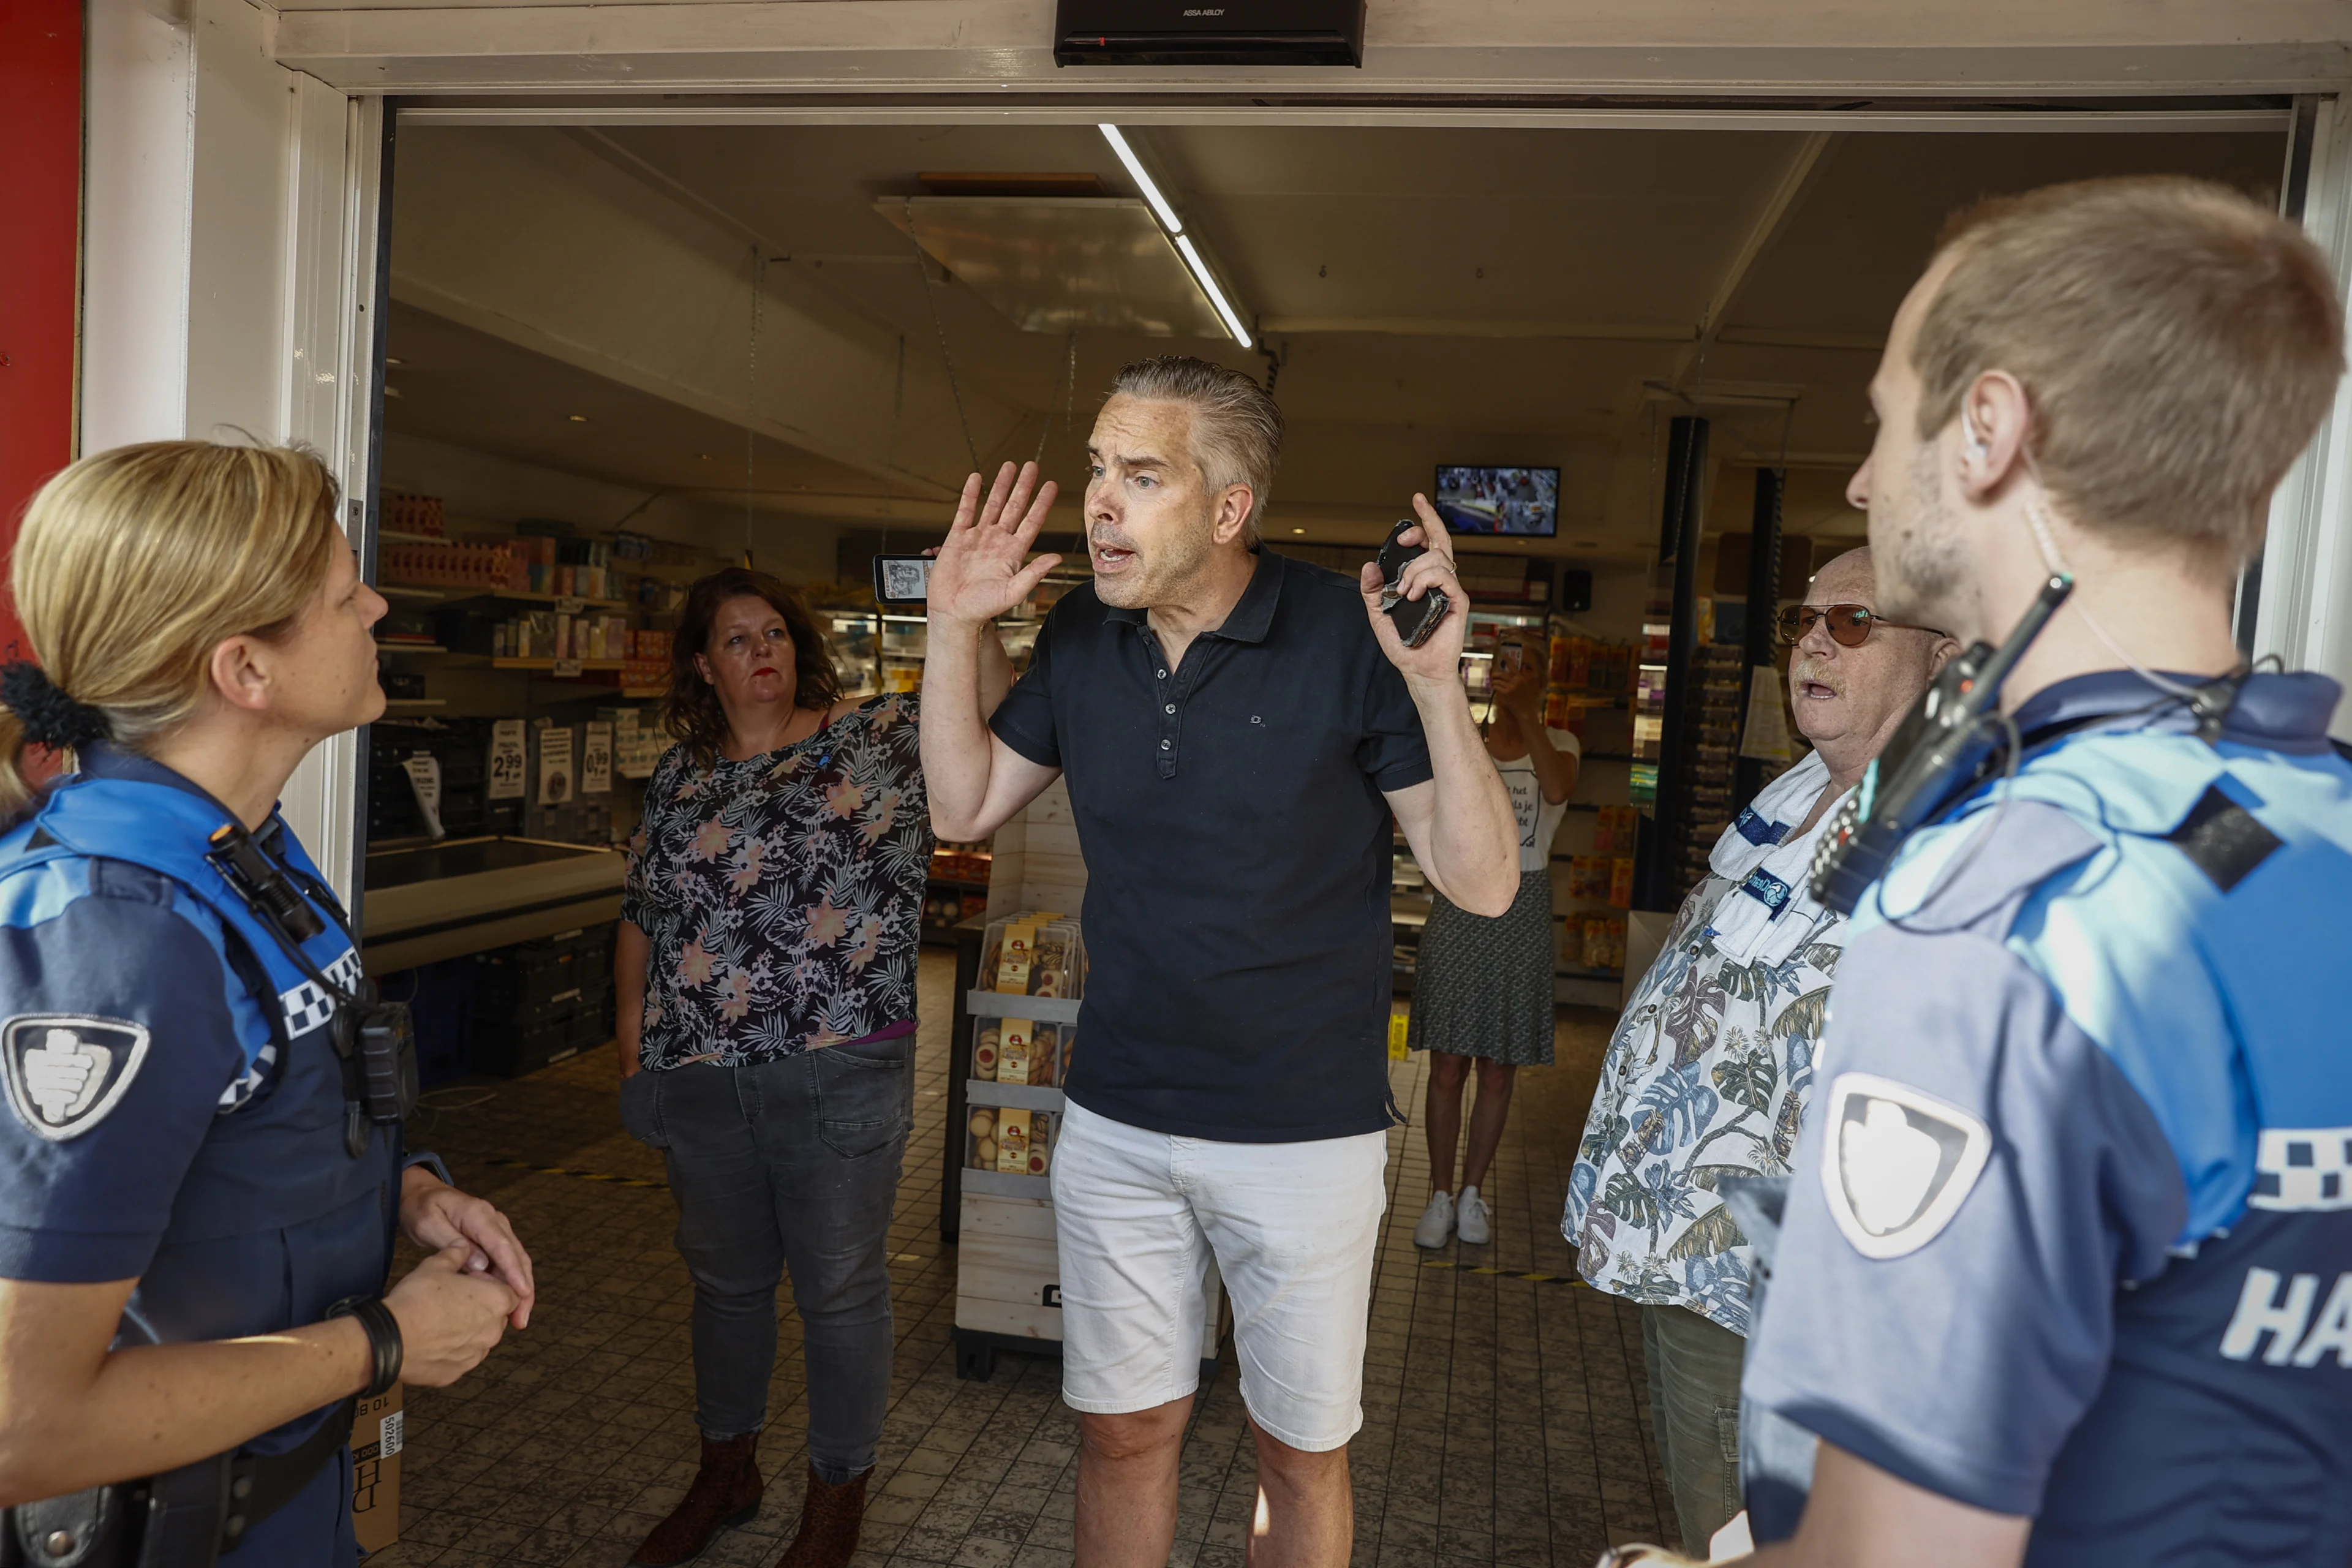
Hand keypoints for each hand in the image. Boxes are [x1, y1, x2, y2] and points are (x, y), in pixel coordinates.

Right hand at [382, 1243, 519, 1388]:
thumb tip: (463, 1247)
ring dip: (468, 1329)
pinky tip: (433, 1339)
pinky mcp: (457, 1372)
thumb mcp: (437, 1264)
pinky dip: (452, 1349)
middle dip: (481, 1307)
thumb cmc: (417, 1299)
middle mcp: (493, 1330)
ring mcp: (476, 1355)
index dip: (491, 1283)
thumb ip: (457, 1253)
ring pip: (479, 1338)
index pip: (511, 1291)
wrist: (390, 1338)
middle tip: (454, 1299)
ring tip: (440, 1319)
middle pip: (496, 1315)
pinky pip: (461, 1358)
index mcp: (497, 1301)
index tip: (471, 1280)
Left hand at [399, 1167, 535, 1328]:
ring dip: (520, 1290)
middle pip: (517, 1256)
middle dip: (524, 1288)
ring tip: (518, 1319)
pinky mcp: (492, 1241)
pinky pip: (506, 1263)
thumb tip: (479, 1265)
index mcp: (480, 1215)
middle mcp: (495, 1221)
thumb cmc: (422, 1209)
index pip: (502, 1245)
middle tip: (521, 1318)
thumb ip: (451, 1243)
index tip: (522, 1293)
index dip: (514, 1271)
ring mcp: (496, 1230)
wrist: (420, 1195)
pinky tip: (506, 1305)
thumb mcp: (428, 1223)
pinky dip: (509, 1284)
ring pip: (516, 1262)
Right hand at [928, 462, 1062, 630]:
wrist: (954, 613)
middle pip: (1014, 507)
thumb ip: (1034, 573)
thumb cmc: (983, 608)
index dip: (1042, 503)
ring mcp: (978, 538)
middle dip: (1023, 486)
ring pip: (992, 504)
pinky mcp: (957, 538)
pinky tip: (976, 479)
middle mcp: (998, 541)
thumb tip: (1057, 558)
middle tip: (1032, 466)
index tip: (1051, 485)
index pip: (1032, 521)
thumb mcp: (1013, 592)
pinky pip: (965, 511)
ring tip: (1009, 465)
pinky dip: (970, 494)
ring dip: (1001, 485)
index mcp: (1013, 553)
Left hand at [1358, 493, 1469, 685]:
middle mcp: (1439, 580)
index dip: (1422, 523)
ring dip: (1415, 569)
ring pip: (1438, 557)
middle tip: (1405, 536)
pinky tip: (1413, 595)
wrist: (1418, 669)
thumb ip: (1373, 590)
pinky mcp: (1458, 601)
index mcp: (1424, 579)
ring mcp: (1450, 589)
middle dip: (1426, 524)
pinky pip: (1445, 576)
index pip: (1428, 544)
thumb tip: (1369, 565)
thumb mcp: (1379, 613)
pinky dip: (1425, 580)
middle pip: (1440, 540)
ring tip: (1404, 591)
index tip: (1413, 508)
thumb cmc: (1404, 644)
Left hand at [1493, 663, 1544, 724]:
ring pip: (1497, 680)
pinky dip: (1494, 687)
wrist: (1525, 711)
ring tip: (1494, 684)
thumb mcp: (1525, 687)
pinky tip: (1495, 689)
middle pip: (1501, 673)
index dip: (1507, 659)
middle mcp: (1516, 680)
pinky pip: (1496, 686)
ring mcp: (1511, 686)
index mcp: (1521, 678)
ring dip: (1493, 682)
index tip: (1502, 654)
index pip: (1513, 666)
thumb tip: (1509, 673)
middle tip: (1493, 676)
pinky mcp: (1506, 693)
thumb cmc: (1525, 700)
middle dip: (1495, 675)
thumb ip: (1518, 679)